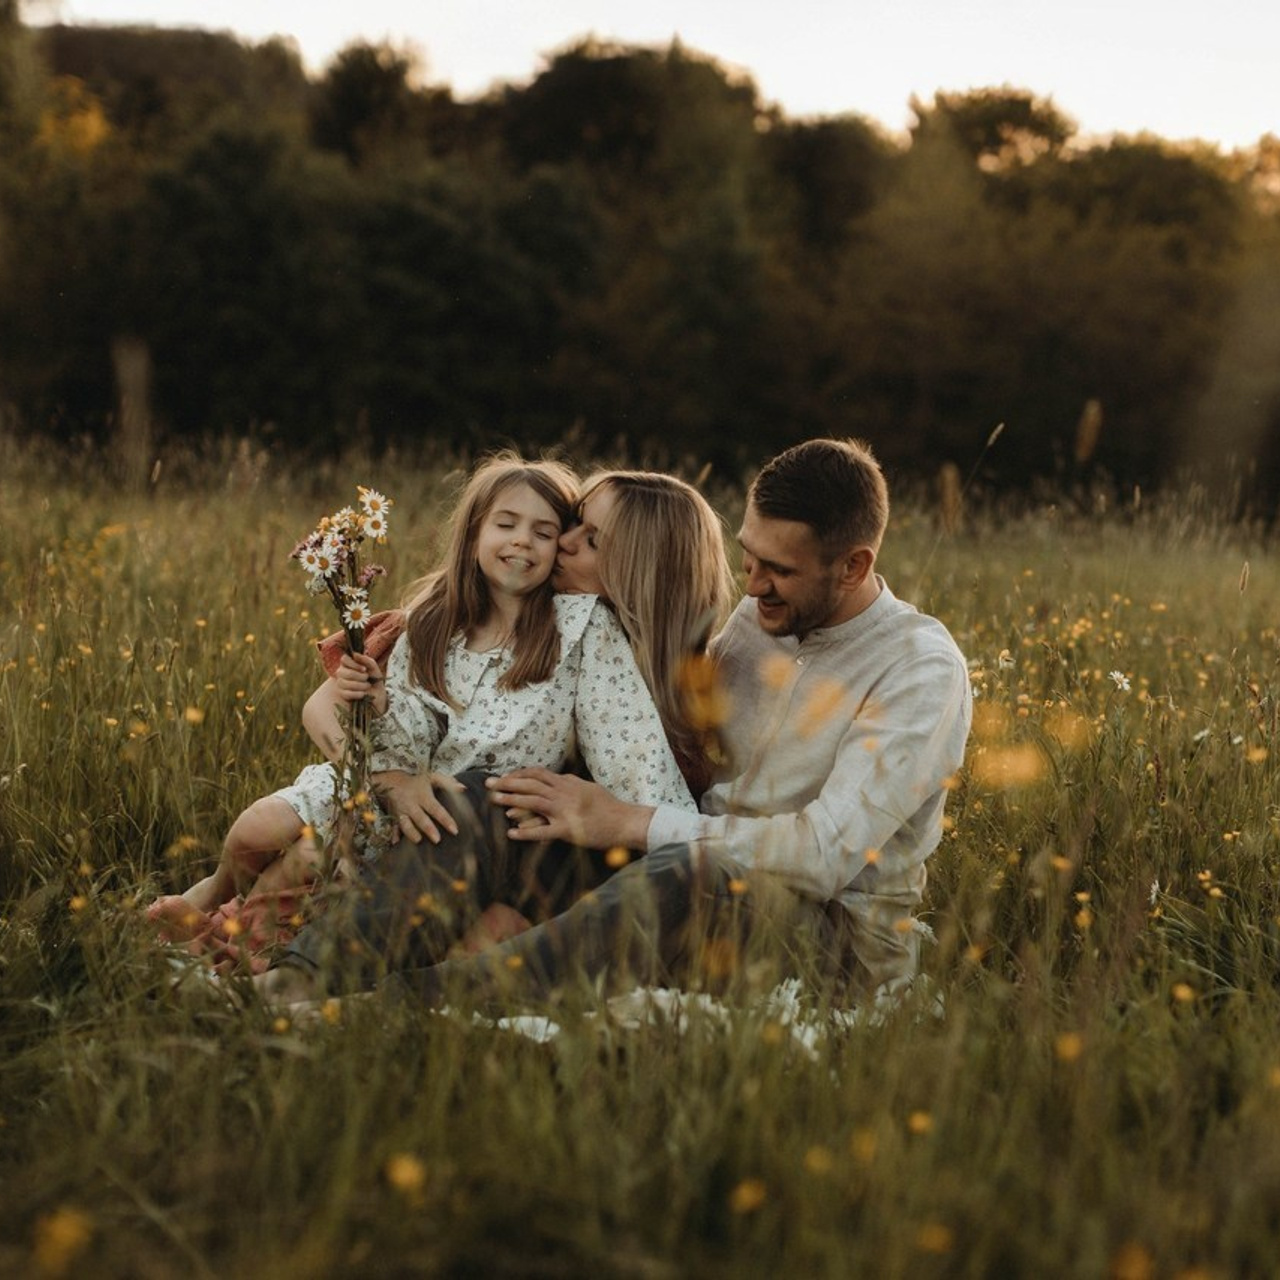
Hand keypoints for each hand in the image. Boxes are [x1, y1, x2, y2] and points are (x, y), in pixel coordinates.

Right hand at [335, 651, 386, 713]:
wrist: (377, 693)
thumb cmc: (374, 677)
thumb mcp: (373, 667)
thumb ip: (365, 659)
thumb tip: (355, 654)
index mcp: (348, 663)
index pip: (344, 659)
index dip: (353, 664)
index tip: (364, 669)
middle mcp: (342, 672)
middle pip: (343, 672)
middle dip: (359, 676)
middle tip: (367, 678)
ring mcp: (340, 683)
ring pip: (343, 683)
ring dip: (359, 685)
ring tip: (367, 686)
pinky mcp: (342, 694)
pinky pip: (345, 693)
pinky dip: (356, 694)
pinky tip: (363, 694)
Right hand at [373, 769, 462, 843]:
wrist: (393, 781)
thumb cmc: (418, 782)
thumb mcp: (432, 778)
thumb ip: (448, 783)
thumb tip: (463, 788)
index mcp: (423, 796)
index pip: (436, 809)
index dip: (445, 819)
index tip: (454, 830)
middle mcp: (412, 804)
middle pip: (420, 818)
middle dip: (428, 829)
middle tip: (437, 840)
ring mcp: (401, 811)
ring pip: (405, 824)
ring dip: (411, 833)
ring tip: (419, 841)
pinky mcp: (394, 817)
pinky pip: (393, 827)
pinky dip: (394, 835)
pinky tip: (396, 843)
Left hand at [485, 767, 652, 849]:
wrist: (625, 822)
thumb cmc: (609, 806)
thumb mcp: (589, 787)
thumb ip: (571, 782)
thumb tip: (558, 777)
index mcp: (568, 783)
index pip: (538, 773)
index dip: (519, 774)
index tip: (504, 776)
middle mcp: (564, 793)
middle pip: (530, 784)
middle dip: (508, 782)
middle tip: (488, 784)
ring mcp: (565, 811)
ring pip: (533, 802)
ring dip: (512, 800)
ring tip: (494, 801)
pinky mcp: (568, 830)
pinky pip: (542, 831)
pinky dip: (525, 832)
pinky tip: (511, 834)